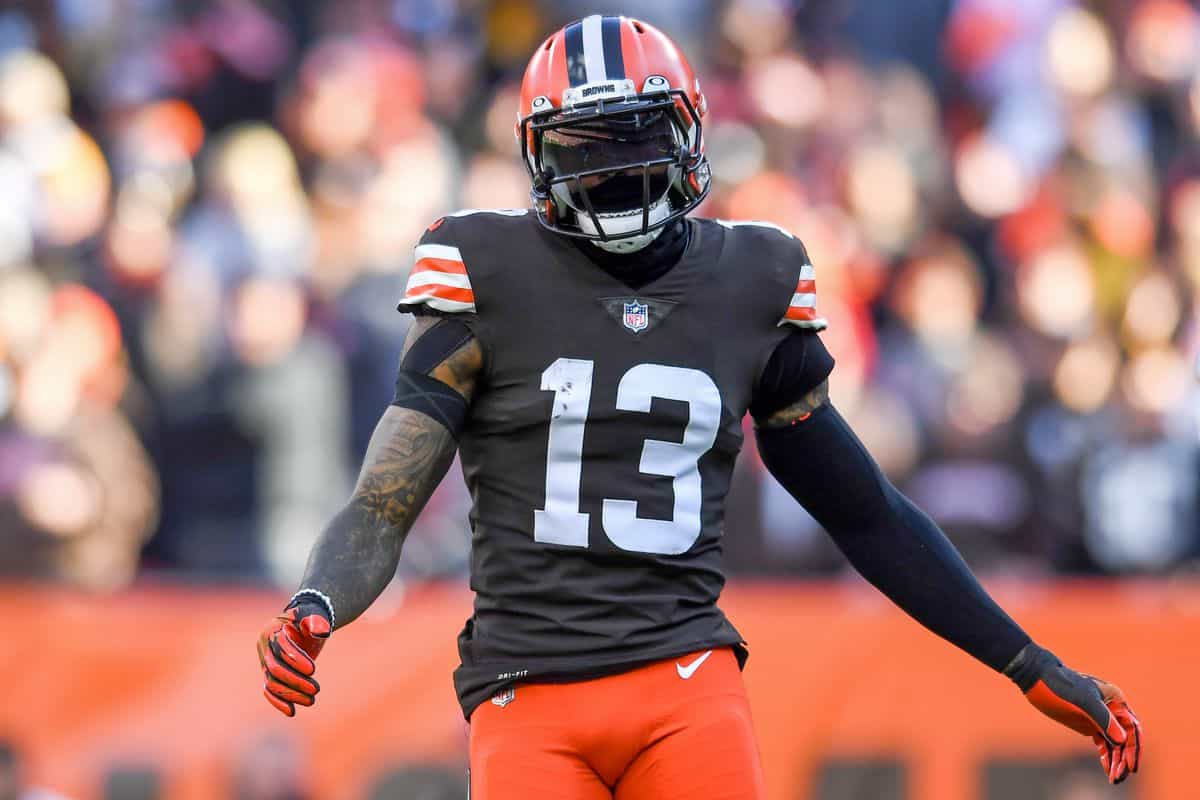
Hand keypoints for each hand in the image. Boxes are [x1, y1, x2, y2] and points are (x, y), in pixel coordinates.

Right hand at [257, 599, 331, 716]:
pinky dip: (279, 702)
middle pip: (275, 669)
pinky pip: (270, 690)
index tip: (313, 670)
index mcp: (272, 630)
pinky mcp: (269, 674)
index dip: (295, 659)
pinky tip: (292, 712)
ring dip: (290, 695)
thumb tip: (320, 631)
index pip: (281, 648)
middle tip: (316, 690)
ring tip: (312, 700)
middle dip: (295, 681)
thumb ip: (317, 621)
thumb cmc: (311, 618)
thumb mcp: (315, 615)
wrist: (304, 623)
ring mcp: (265, 662)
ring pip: (272, 683)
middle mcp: (264, 647)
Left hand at [1005, 644, 1142, 783]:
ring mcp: (1100, 718)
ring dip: (1116, 761)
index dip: (1134, 749)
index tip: (1131, 767)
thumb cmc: (1062, 685)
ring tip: (1114, 779)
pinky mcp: (1088, 724)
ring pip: (1114, 744)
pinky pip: (1103, 743)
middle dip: (1124, 759)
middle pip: (1125, 739)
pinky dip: (1107, 756)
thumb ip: (1103, 719)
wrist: (1039, 678)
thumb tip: (1122, 740)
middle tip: (1118, 778)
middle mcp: (1112, 710)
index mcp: (1116, 700)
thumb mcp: (1083, 701)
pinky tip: (1107, 770)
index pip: (1132, 729)